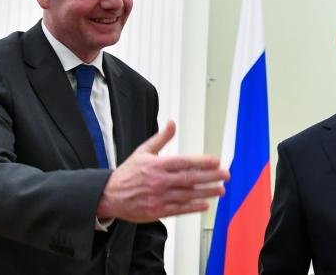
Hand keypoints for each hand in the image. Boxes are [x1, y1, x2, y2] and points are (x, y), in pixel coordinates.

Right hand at [96, 120, 228, 222]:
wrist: (110, 196)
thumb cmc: (128, 173)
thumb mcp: (143, 151)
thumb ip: (160, 138)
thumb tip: (171, 123)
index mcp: (157, 165)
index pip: (184, 162)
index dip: (201, 162)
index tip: (216, 161)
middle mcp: (159, 181)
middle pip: (189, 179)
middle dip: (210, 177)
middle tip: (225, 175)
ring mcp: (159, 197)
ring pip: (187, 195)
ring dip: (206, 192)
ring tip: (221, 190)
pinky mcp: (157, 211)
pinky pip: (179, 209)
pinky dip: (193, 207)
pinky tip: (205, 204)